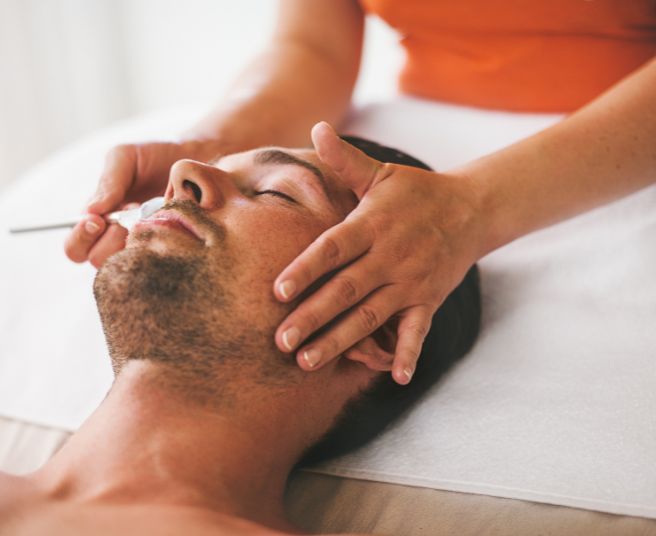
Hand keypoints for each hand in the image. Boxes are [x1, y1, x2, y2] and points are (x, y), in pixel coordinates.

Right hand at [64, 139, 220, 267]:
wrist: (194, 156)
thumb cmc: (155, 155)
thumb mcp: (125, 159)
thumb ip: (108, 182)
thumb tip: (90, 212)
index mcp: (98, 219)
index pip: (75, 247)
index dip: (81, 238)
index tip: (98, 221)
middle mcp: (118, 238)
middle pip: (98, 261)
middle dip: (108, 242)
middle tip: (128, 220)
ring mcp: (144, 245)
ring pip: (128, 265)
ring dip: (135, 245)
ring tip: (151, 220)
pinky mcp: (170, 248)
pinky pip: (159, 261)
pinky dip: (162, 247)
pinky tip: (170, 227)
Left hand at [273, 122, 483, 384]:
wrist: (471, 209)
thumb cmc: (414, 192)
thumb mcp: (380, 173)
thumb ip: (344, 160)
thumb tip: (316, 128)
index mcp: (372, 225)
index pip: (333, 249)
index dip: (305, 270)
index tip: (277, 293)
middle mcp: (390, 256)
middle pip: (346, 290)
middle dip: (313, 317)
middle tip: (280, 342)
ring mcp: (411, 282)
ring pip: (371, 316)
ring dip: (340, 341)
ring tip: (308, 362)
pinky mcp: (429, 300)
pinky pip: (418, 331)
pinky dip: (408, 354)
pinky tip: (395, 379)